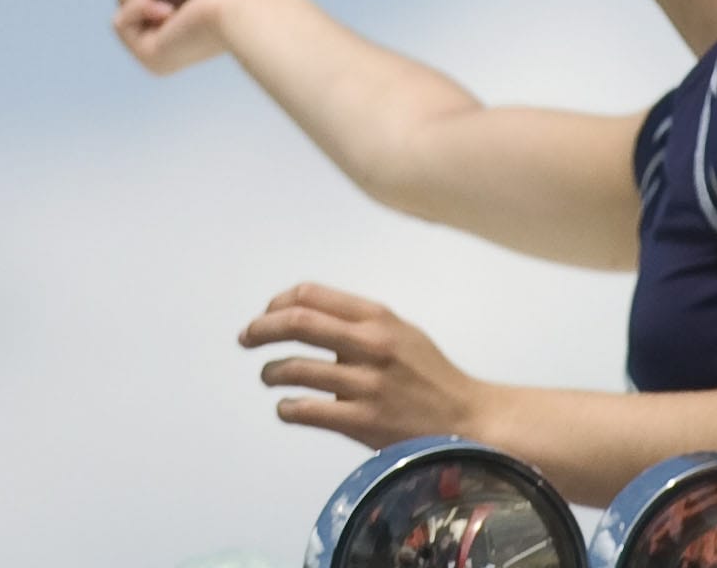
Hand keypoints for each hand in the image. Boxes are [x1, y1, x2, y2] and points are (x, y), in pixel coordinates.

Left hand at [239, 282, 484, 447]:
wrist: (469, 421)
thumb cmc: (430, 376)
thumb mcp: (400, 332)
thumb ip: (357, 322)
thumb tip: (303, 317)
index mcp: (377, 317)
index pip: (310, 295)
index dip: (277, 302)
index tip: (266, 314)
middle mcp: (370, 344)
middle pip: (295, 323)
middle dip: (260, 328)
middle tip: (246, 338)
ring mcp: (366, 384)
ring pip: (294, 368)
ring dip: (271, 371)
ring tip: (269, 376)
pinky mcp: (364, 422)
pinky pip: (307, 409)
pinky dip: (287, 407)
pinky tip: (287, 408)